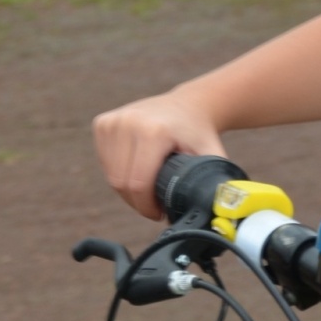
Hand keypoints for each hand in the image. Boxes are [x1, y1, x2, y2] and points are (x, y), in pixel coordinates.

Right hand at [92, 91, 226, 218]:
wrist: (189, 105)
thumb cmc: (199, 135)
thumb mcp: (211, 158)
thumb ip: (216, 186)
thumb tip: (217, 215)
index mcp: (154, 131)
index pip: (138, 184)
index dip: (147, 207)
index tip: (160, 213)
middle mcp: (129, 122)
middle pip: (121, 183)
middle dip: (138, 202)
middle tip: (155, 203)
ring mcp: (113, 121)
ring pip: (111, 176)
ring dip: (127, 190)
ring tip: (148, 186)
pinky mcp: (103, 123)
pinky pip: (104, 163)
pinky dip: (117, 173)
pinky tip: (136, 169)